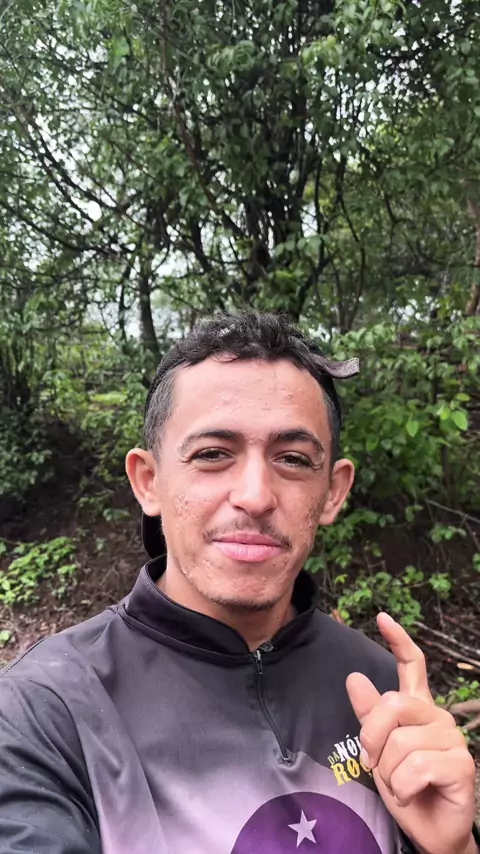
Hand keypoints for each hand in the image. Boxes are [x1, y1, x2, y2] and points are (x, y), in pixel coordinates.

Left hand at [346, 613, 476, 853]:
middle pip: (391, 706)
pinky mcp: (461, 764)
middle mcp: (437, 716)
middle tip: (377, 765)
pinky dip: (403, 789)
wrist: (429, 831)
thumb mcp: (378, 750)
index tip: (382, 617)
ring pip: (400, 743)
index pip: (412, 665)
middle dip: (372, 740)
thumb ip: (369, 716)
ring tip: (401, 786)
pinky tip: (413, 796)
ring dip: (389, 774)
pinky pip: (415, 768)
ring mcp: (452, 739)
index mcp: (417, 708)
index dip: (398, 640)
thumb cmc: (404, 786)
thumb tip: (354, 677)